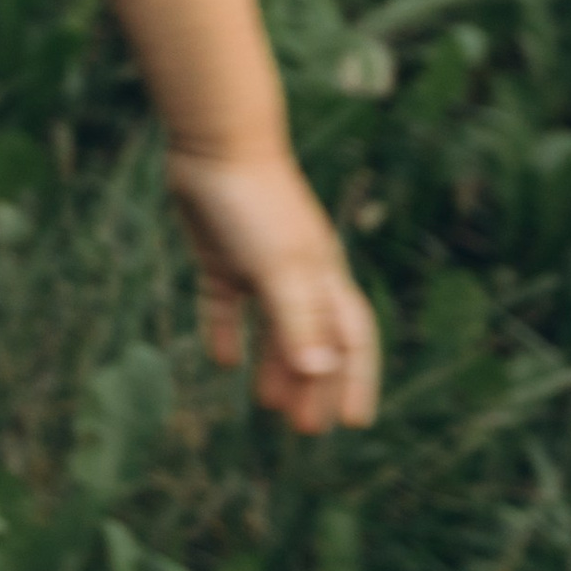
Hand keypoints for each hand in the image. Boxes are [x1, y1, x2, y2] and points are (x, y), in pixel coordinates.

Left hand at [166, 145, 379, 434]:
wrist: (215, 140)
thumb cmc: (256, 204)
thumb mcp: (280, 267)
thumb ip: (299, 320)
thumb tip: (321, 372)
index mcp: (322, 276)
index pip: (351, 339)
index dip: (355, 380)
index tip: (354, 422)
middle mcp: (296, 273)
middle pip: (313, 340)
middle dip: (314, 384)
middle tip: (306, 429)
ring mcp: (258, 263)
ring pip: (273, 327)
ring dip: (274, 366)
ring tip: (268, 406)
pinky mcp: (220, 254)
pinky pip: (226, 304)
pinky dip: (226, 333)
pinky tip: (222, 361)